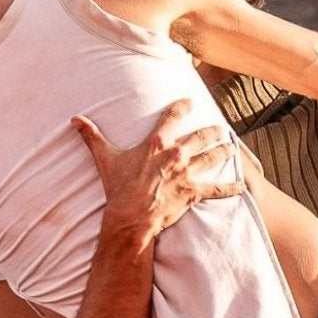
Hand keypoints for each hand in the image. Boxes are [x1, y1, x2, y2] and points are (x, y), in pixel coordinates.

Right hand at [73, 99, 244, 242]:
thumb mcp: (105, 158)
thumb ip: (92, 136)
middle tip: (220, 128)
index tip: (191, 102)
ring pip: (212, 157)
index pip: (173, 116)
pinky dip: (231, 188)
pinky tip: (242, 186)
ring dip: (223, 151)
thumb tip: (75, 120)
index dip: (183, 107)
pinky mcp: (193, 192)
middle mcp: (176, 153)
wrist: (131, 216)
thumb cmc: (118, 188)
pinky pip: (217, 189)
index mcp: (156, 142)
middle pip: (201, 136)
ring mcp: (187, 172)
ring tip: (231, 147)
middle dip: (212, 131)